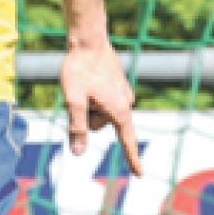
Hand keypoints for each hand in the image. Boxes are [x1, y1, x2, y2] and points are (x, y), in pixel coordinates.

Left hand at [61, 39, 141, 176]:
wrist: (88, 39)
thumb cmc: (79, 68)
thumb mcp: (73, 99)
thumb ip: (77, 127)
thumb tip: (78, 154)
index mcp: (119, 110)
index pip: (127, 142)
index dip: (132, 160)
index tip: (139, 175)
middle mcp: (125, 103)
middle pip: (99, 125)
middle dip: (85, 115)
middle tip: (78, 93)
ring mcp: (123, 93)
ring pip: (99, 112)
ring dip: (88, 103)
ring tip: (83, 83)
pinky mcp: (118, 85)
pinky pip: (102, 100)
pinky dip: (92, 95)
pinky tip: (88, 79)